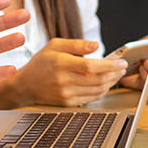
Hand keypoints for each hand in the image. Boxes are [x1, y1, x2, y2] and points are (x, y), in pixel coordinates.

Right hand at [3, 38, 128, 106]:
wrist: (25, 85)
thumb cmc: (40, 63)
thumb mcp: (54, 45)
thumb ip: (76, 44)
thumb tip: (96, 45)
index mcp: (61, 64)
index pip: (91, 67)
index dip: (109, 65)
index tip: (121, 62)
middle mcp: (64, 81)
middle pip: (97, 79)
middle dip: (114, 74)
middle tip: (122, 67)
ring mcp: (66, 94)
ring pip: (96, 90)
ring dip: (111, 83)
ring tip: (117, 75)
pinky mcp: (68, 103)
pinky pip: (91, 98)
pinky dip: (102, 91)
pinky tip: (105, 84)